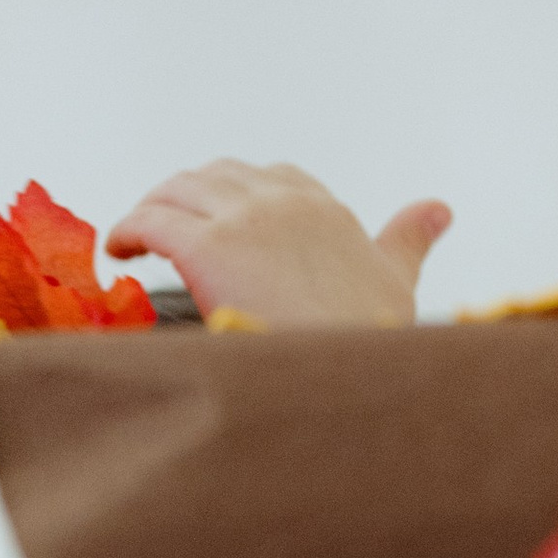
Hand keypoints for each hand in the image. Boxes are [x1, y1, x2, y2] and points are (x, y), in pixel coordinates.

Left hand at [108, 160, 450, 326]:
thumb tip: (439, 209)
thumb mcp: (396, 280)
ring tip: (134, 239)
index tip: (220, 222)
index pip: (274, 179)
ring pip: (176, 190)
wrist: (347, 381)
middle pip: (216, 176)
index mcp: (323, 209)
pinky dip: (128, 229)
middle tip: (163, 229)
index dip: (238, 196)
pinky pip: (152, 220)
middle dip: (186, 197)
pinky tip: (118, 250)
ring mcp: (244, 220)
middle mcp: (283, 202)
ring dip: (151, 209)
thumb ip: (409, 240)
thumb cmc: (370, 341)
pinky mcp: (207, 248)